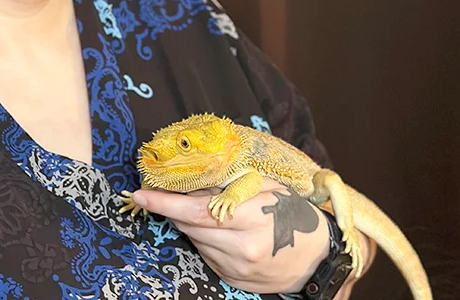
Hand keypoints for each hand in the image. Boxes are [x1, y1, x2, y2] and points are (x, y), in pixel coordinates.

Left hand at [132, 178, 329, 293]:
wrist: (319, 257)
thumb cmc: (292, 214)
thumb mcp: (266, 188)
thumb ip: (230, 184)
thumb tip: (192, 179)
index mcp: (250, 219)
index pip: (195, 211)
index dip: (164, 204)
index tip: (140, 195)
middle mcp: (241, 247)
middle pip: (191, 226)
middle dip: (175, 209)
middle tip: (165, 194)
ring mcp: (237, 268)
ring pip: (196, 241)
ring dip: (191, 224)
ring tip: (206, 211)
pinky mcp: (234, 280)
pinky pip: (206, 255)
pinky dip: (205, 240)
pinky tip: (219, 231)